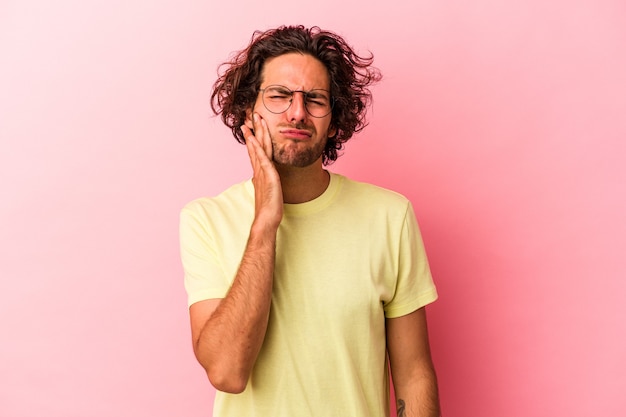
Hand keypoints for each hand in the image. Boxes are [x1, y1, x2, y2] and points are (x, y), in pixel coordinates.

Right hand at [240, 114, 282, 229]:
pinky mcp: (267, 177)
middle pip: (256, 145)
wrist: (267, 219)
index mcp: (260, 172)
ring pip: (259, 148)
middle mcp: (259, 170)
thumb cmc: (269, 208)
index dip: (253, 138)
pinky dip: (258, 148)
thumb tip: (269, 179)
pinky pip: (262, 159)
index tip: (250, 126)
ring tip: (254, 120)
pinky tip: (255, 140)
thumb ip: (268, 182)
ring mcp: (262, 172)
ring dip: (256, 133)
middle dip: (254, 129)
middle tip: (251, 115)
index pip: (256, 151)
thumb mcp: (270, 190)